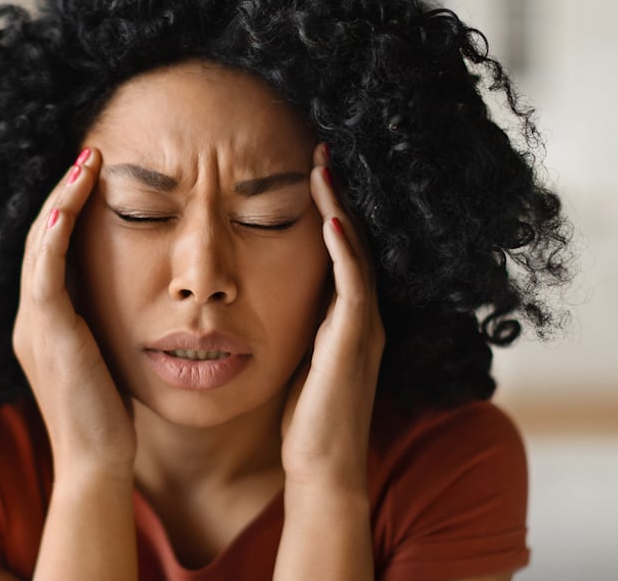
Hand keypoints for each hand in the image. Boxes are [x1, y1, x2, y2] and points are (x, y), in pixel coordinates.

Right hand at [12, 147, 135, 478]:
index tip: (95, 176)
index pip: (50, 251)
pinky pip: (45, 270)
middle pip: (38, 237)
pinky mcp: (46, 332)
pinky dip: (55, 232)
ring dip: (61, 199)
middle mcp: (30, 319)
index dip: (68, 210)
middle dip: (62, 193)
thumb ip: (110, 328)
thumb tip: (141, 302)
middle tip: (90, 153)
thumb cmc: (113, 418)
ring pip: (38, 244)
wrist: (98, 464)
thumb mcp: (110, 360)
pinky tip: (72, 201)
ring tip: (87, 161)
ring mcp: (33, 324)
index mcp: (45, 324)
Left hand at [280, 143, 385, 486]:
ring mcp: (362, 326)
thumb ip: (288, 324)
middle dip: (336, 194)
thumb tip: (255, 295)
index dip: (326, 208)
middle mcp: (360, 314)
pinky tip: (329, 219)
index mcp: (344, 317)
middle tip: (319, 149)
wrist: (321, 468)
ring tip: (323, 166)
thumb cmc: (302, 419)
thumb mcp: (291, 357)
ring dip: (339, 207)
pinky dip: (344, 249)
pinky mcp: (355, 341)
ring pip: (355, 252)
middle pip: (352, 239)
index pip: (338, 249)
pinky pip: (353, 284)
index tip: (306, 169)